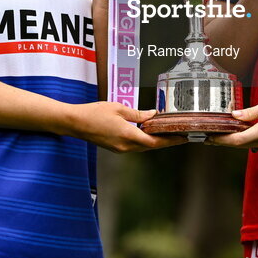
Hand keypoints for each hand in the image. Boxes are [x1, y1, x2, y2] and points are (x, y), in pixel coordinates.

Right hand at [67, 102, 185, 152]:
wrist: (75, 123)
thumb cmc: (95, 113)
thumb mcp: (119, 109)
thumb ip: (138, 113)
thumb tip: (153, 115)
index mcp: (128, 135)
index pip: (154, 142)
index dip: (170, 141)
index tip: (182, 138)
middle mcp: (125, 146)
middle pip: (151, 147)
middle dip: (166, 141)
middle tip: (180, 135)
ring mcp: (119, 148)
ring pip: (143, 147)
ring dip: (155, 142)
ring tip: (168, 133)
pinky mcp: (115, 147)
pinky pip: (134, 146)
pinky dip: (144, 140)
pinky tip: (149, 133)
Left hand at [207, 92, 257, 149]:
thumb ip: (251, 112)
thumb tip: (234, 116)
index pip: (238, 140)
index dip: (222, 140)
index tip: (210, 138)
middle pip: (241, 145)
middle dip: (225, 142)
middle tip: (209, 137)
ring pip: (249, 144)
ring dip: (235, 140)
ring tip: (221, 134)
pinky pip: (257, 142)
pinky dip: (246, 138)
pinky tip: (239, 132)